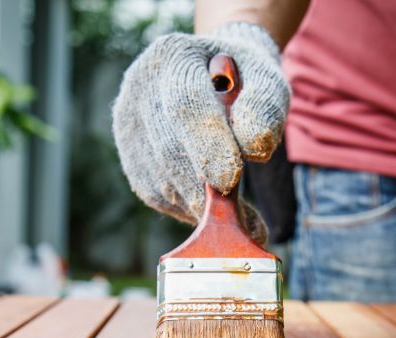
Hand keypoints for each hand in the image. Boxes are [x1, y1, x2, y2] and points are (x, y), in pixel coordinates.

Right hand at [112, 22, 289, 244]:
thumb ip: (266, 107)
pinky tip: (210, 205)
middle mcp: (140, 90)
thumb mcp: (266, 81)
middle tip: (238, 222)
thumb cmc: (243, 82)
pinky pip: (157, 195)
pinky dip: (187, 209)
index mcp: (173, 57)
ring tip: (235, 218)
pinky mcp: (131, 160)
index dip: (208, 145)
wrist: (213, 79)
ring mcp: (129, 128)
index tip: (229, 182)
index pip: (186, 105)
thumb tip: (255, 148)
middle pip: (168, 152)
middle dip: (204, 191)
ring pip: (160, 181)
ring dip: (198, 206)